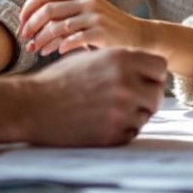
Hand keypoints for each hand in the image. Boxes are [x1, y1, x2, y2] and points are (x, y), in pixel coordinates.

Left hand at [18, 0, 148, 56]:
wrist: (137, 37)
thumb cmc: (105, 28)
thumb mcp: (85, 12)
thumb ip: (62, 14)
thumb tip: (29, 29)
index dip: (29, 8)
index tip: (21, 23)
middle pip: (47, 10)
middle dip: (31, 26)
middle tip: (24, 40)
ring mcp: (95, 14)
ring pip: (57, 27)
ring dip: (41, 40)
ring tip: (35, 50)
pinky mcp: (102, 31)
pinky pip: (73, 39)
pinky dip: (61, 47)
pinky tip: (57, 52)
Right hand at [24, 48, 166, 145]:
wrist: (32, 106)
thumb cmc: (59, 80)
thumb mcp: (91, 58)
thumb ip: (120, 62)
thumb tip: (145, 69)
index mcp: (121, 59)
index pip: (160, 67)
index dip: (151, 75)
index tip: (142, 80)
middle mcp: (126, 83)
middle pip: (158, 94)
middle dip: (146, 98)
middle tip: (126, 100)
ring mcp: (121, 111)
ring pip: (145, 116)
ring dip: (132, 115)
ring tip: (105, 110)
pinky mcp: (113, 134)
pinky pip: (131, 133)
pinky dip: (120, 130)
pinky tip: (98, 123)